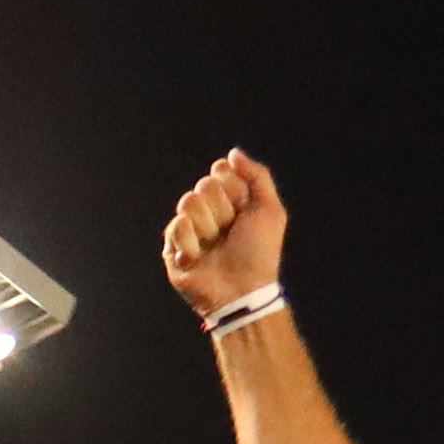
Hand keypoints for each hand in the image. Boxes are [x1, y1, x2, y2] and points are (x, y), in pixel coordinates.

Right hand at [158, 150, 288, 317]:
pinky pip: (176, 225)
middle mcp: (209, 211)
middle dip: (222, 210)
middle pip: (204, 185)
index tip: (244, 210)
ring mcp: (190, 228)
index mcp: (231, 200)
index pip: (220, 170)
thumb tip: (232, 153)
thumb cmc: (260, 253)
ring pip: (188, 201)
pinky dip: (190, 242)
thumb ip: (258, 175)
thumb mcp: (270, 210)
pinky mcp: (173, 246)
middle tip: (230, 233)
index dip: (233, 187)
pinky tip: (198, 258)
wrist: (242, 290)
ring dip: (208, 226)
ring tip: (215, 246)